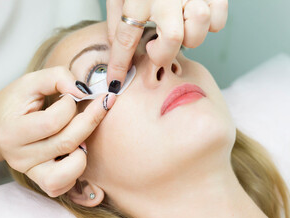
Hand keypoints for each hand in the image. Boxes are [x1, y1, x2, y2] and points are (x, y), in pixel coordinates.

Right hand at [0, 66, 115, 196]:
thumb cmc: (14, 103)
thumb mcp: (29, 82)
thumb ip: (57, 78)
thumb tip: (84, 91)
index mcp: (11, 132)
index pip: (52, 122)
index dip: (69, 104)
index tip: (70, 95)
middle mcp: (19, 158)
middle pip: (66, 143)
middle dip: (90, 120)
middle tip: (101, 104)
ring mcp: (31, 172)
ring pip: (69, 171)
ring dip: (83, 150)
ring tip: (81, 135)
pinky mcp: (41, 182)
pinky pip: (65, 185)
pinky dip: (76, 170)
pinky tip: (75, 151)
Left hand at [106, 0, 227, 90]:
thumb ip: (116, 17)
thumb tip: (116, 47)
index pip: (125, 38)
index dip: (118, 64)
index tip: (115, 81)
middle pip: (173, 38)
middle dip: (163, 54)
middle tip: (156, 48)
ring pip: (199, 29)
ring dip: (188, 36)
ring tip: (178, 26)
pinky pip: (219, 18)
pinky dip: (210, 24)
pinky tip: (194, 18)